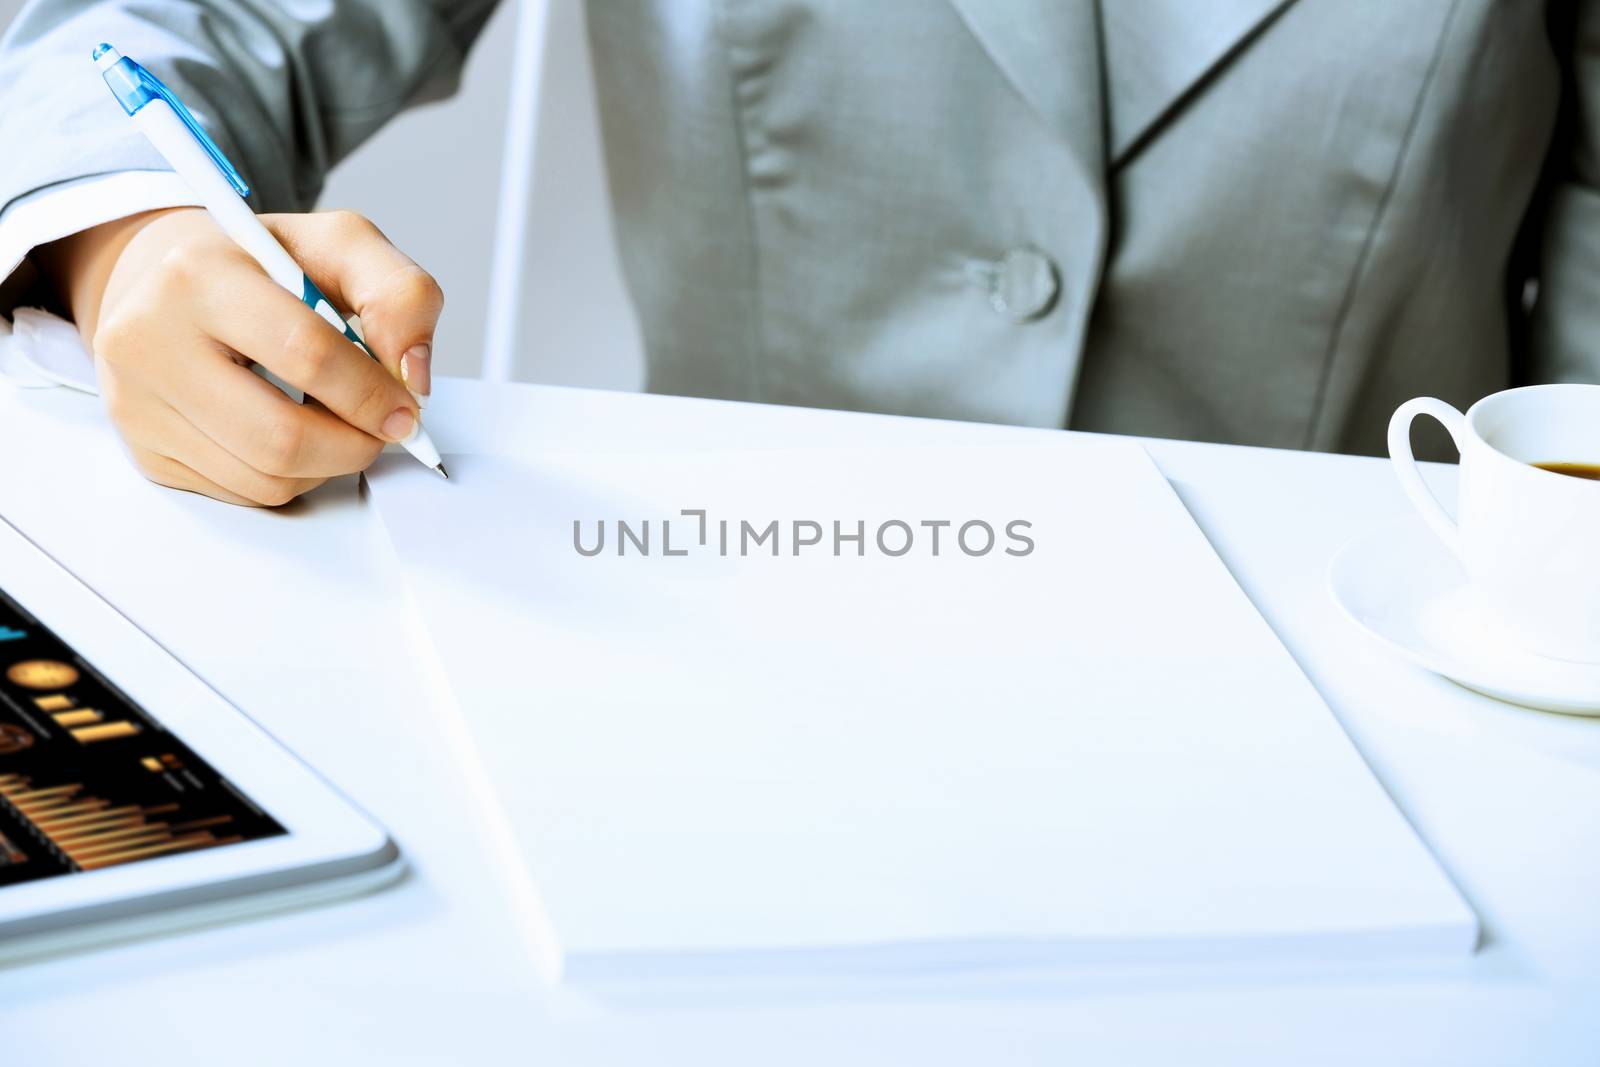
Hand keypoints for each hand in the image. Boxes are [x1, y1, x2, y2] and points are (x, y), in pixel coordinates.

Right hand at [35, 208, 441, 505]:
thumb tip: (413, 374)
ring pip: (266, 479)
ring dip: (327, 464)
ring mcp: (138, 403)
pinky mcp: (145, 452)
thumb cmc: (258, 264)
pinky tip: (291, 431)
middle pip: (281, 437)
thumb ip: (400, 294)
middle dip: (354, 444)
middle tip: (382, 428)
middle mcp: (149, 340)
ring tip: (335, 420)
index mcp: (198, 274)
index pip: (306, 354)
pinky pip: (244, 493)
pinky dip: (291, 476)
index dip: (373, 393)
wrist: (163, 278)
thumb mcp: (339, 244)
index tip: (407, 409)